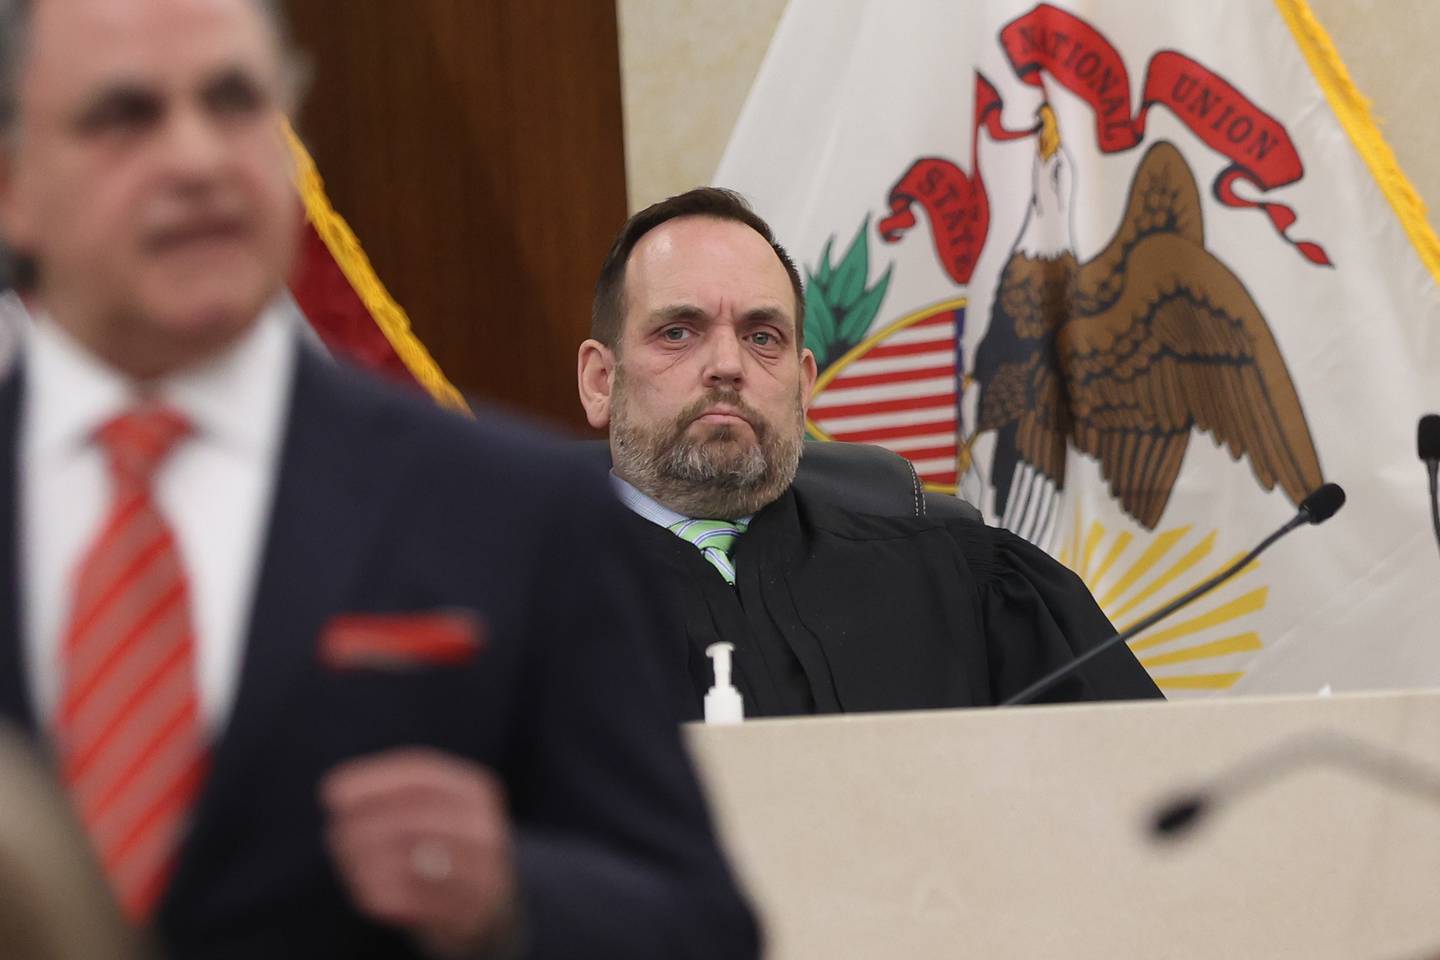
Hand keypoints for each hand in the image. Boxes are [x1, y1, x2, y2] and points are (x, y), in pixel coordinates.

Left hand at [321, 748, 518, 957]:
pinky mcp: (467, 912)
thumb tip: (335, 792)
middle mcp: (483, 828)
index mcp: (475, 791)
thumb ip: (396, 796)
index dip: (372, 782)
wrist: (494, 907)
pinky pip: (411, 901)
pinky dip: (378, 893)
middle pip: (413, 816)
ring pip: (410, 859)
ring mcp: (481, 872)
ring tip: (346, 858)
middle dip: (364, 823)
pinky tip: (363, 888)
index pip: (421, 776)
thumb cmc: (447, 847)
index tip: (332, 794)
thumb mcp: (438, 808)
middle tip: (334, 831)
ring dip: (366, 859)